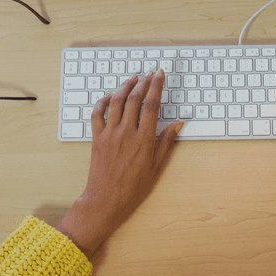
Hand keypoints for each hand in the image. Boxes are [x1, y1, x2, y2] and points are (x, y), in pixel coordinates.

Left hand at [55, 70, 182, 255]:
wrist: (106, 201)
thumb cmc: (133, 188)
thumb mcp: (156, 167)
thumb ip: (166, 143)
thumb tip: (178, 124)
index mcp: (143, 140)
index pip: (151, 105)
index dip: (157, 86)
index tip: (160, 75)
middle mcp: (126, 133)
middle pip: (135, 98)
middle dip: (144, 82)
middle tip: (150, 74)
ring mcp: (109, 134)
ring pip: (116, 102)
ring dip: (125, 86)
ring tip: (133, 78)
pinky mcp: (97, 138)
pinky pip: (97, 114)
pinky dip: (103, 102)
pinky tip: (109, 96)